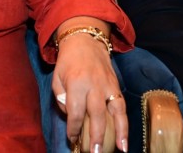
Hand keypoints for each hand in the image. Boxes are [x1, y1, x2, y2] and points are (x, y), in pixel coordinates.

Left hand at [53, 34, 127, 152]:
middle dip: (96, 136)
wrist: (86, 41)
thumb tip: (70, 116)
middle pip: (96, 114)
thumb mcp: (57, 77)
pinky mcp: (116, 86)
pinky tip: (125, 139)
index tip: (72, 139)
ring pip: (116, 112)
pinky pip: (122, 107)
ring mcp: (108, 86)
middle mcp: (94, 85)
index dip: (74, 128)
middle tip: (95, 152)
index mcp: (76, 83)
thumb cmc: (68, 62)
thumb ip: (60, 97)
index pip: (76, 111)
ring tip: (121, 150)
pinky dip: (125, 124)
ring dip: (119, 133)